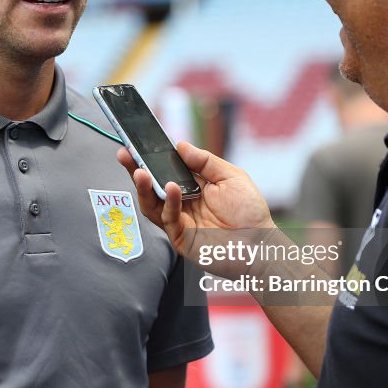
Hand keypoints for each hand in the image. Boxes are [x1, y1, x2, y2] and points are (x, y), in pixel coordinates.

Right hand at [118, 141, 274, 277]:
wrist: (261, 244)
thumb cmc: (250, 212)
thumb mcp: (231, 176)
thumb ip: (205, 161)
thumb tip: (181, 145)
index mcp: (192, 188)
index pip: (165, 171)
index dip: (151, 159)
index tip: (139, 144)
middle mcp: (181, 204)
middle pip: (152, 187)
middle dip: (136, 170)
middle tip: (126, 154)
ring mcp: (179, 222)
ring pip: (152, 205)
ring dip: (144, 187)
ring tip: (141, 171)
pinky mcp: (181, 239)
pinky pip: (168, 219)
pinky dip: (169, 202)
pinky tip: (171, 188)